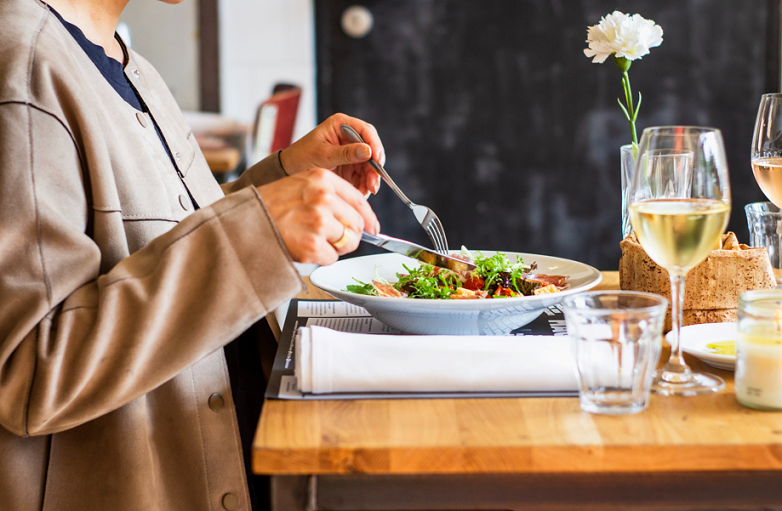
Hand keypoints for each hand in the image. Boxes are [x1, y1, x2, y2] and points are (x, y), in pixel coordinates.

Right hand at [257, 169, 379, 264]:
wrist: (244, 221)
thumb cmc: (269, 205)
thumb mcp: (300, 185)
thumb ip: (328, 194)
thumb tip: (358, 216)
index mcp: (322, 179)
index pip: (359, 200)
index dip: (369, 218)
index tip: (373, 228)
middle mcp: (324, 198)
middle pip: (357, 224)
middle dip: (350, 236)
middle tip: (335, 240)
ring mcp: (319, 221)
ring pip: (347, 242)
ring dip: (334, 247)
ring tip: (312, 240)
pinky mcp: (313, 245)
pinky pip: (332, 258)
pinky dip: (321, 258)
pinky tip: (304, 248)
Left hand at [279, 113, 383, 195]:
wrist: (289, 170)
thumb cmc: (301, 156)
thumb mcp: (323, 155)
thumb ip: (346, 153)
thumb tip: (368, 151)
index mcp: (341, 125)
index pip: (365, 131)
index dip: (375, 144)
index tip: (377, 159)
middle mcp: (348, 136)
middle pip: (371, 150)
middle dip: (373, 168)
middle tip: (373, 184)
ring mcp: (350, 151)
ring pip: (368, 165)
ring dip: (370, 179)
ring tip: (366, 191)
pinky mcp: (350, 165)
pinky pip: (362, 175)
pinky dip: (363, 184)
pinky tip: (361, 192)